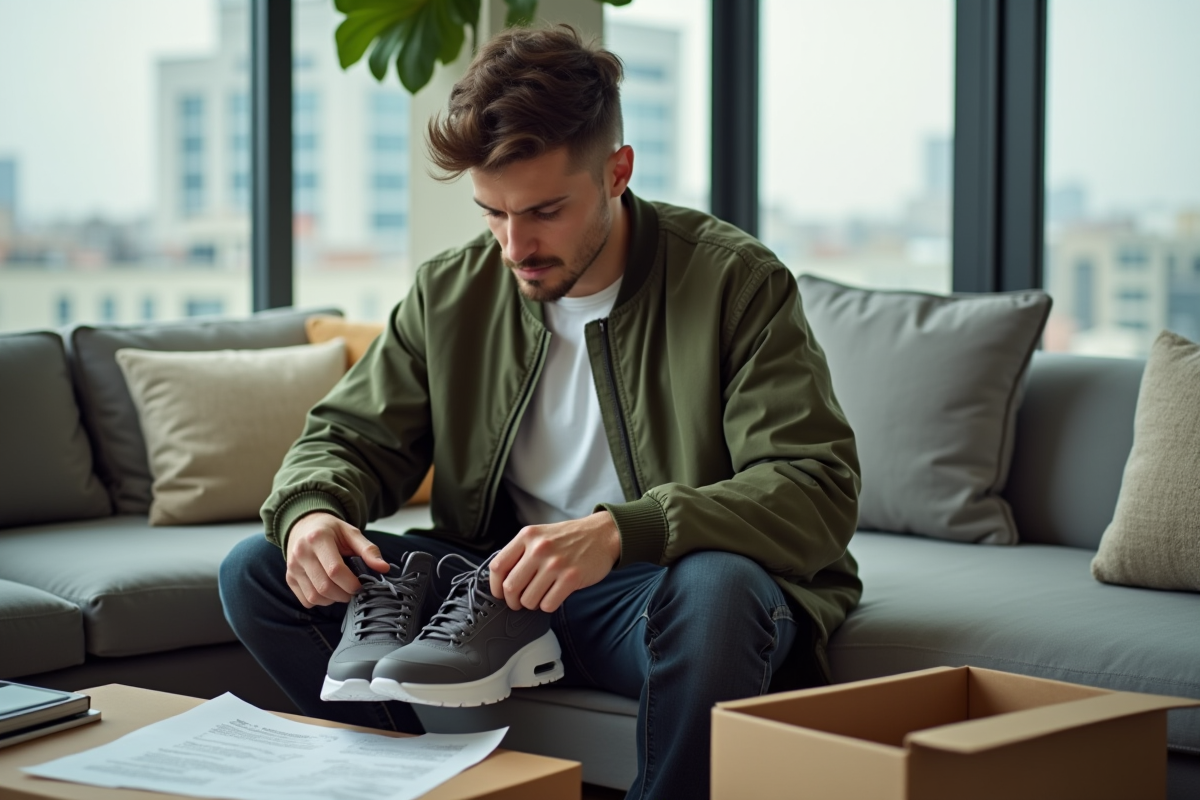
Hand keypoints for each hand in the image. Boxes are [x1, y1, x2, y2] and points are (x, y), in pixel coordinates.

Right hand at [285, 512, 389, 607]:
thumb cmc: (331, 531)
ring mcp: (292, 567)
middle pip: (324, 586)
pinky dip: (320, 601)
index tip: (361, 585)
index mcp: (318, 538)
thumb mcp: (351, 533)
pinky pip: (306, 600)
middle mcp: (301, 553)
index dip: (351, 583)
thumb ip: (368, 550)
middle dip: (344, 594)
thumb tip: (384, 568)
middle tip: (354, 590)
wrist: (304, 526)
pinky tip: (329, 591)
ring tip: (342, 590)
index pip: (335, 570)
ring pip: (314, 596)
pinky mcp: (289, 578)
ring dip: (333, 599)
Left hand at [488, 511, 620, 612]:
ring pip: (528, 600)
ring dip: (531, 604)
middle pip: (510, 587)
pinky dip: (548, 605)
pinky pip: (548, 604)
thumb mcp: (541, 535)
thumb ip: (521, 551)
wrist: (603, 534)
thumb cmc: (569, 538)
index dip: (495, 586)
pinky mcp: (571, 578)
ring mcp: (555, 564)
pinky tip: (553, 596)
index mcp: (527, 536)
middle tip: (519, 602)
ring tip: (539, 597)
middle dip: (513, 601)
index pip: (498, 566)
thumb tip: (502, 579)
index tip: (500, 593)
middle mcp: (539, 549)